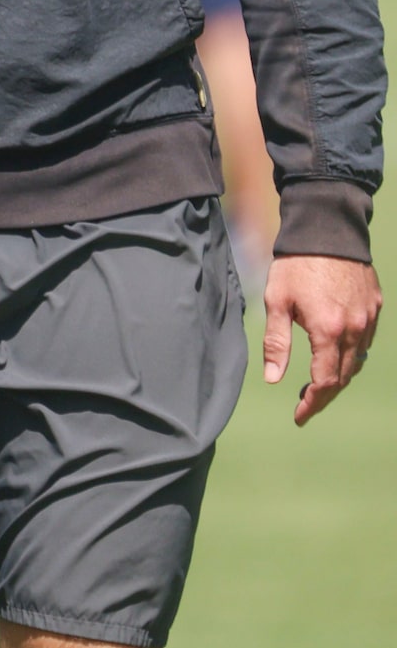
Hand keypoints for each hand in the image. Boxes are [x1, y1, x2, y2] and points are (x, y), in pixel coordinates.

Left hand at [263, 254, 380, 425]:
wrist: (327, 232)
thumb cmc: (295, 266)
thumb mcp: (276, 302)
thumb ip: (276, 343)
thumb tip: (272, 379)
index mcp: (328, 331)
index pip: (325, 381)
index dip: (313, 402)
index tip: (299, 415)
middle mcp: (354, 329)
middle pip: (344, 376)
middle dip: (324, 394)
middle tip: (305, 404)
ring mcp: (368, 319)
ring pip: (357, 360)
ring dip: (339, 376)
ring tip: (317, 384)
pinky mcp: (374, 308)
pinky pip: (365, 341)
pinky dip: (351, 355)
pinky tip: (335, 355)